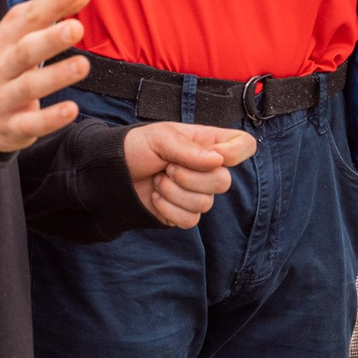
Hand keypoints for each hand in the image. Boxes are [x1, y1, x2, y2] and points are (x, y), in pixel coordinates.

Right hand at [0, 0, 93, 151]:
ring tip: (83, 65)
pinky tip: (71, 110)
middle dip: (49, 39)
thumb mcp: (19, 36)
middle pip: (24, 51)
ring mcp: (4, 98)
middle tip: (77, 28)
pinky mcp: (11, 127)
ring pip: (28, 87)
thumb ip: (49, 12)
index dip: (51, 3)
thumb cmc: (3, 64)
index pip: (28, 18)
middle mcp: (2, 68)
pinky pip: (30, 124)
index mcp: (5, 41)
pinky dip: (50, 118)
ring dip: (56, 76)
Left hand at [121, 122, 253, 227]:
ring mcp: (198, 193)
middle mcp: (209, 169)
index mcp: (209, 144)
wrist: (112, 174)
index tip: (211, 153)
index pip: (244, 145)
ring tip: (158, 180)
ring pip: (205, 204)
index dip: (234, 152)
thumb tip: (218, 161)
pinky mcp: (184, 214)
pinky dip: (168, 209)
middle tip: (168, 167)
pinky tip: (156, 197)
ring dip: (174, 193)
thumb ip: (189, 149)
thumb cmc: (137, 148)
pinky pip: (190, 220)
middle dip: (190, 177)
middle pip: (224, 182)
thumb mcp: (160, 137)